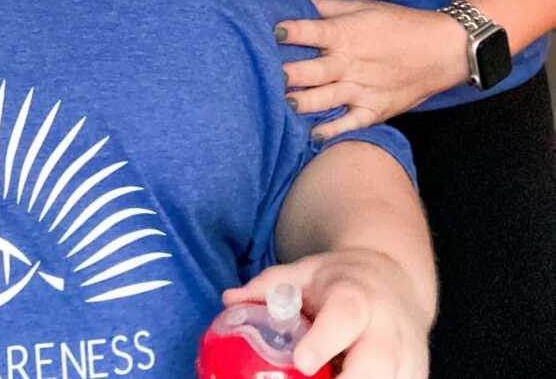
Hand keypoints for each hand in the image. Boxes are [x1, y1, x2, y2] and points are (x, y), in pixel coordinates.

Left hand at [224, 248, 431, 378]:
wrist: (396, 282)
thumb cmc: (341, 282)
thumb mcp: (304, 272)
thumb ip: (267, 286)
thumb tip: (229, 300)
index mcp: (356, 296)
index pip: (345, 317)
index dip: (325, 341)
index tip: (303, 362)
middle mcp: (388, 329)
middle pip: (375, 366)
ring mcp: (408, 359)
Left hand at [277, 0, 467, 136]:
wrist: (442, 50)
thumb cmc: (398, 23)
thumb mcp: (362, 6)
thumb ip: (326, 6)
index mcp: (345, 34)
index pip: (310, 32)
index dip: (290, 32)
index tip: (273, 33)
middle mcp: (350, 63)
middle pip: (313, 71)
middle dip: (288, 74)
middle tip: (267, 76)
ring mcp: (362, 89)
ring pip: (325, 99)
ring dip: (302, 102)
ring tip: (283, 103)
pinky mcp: (375, 110)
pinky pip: (350, 123)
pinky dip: (332, 131)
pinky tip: (312, 135)